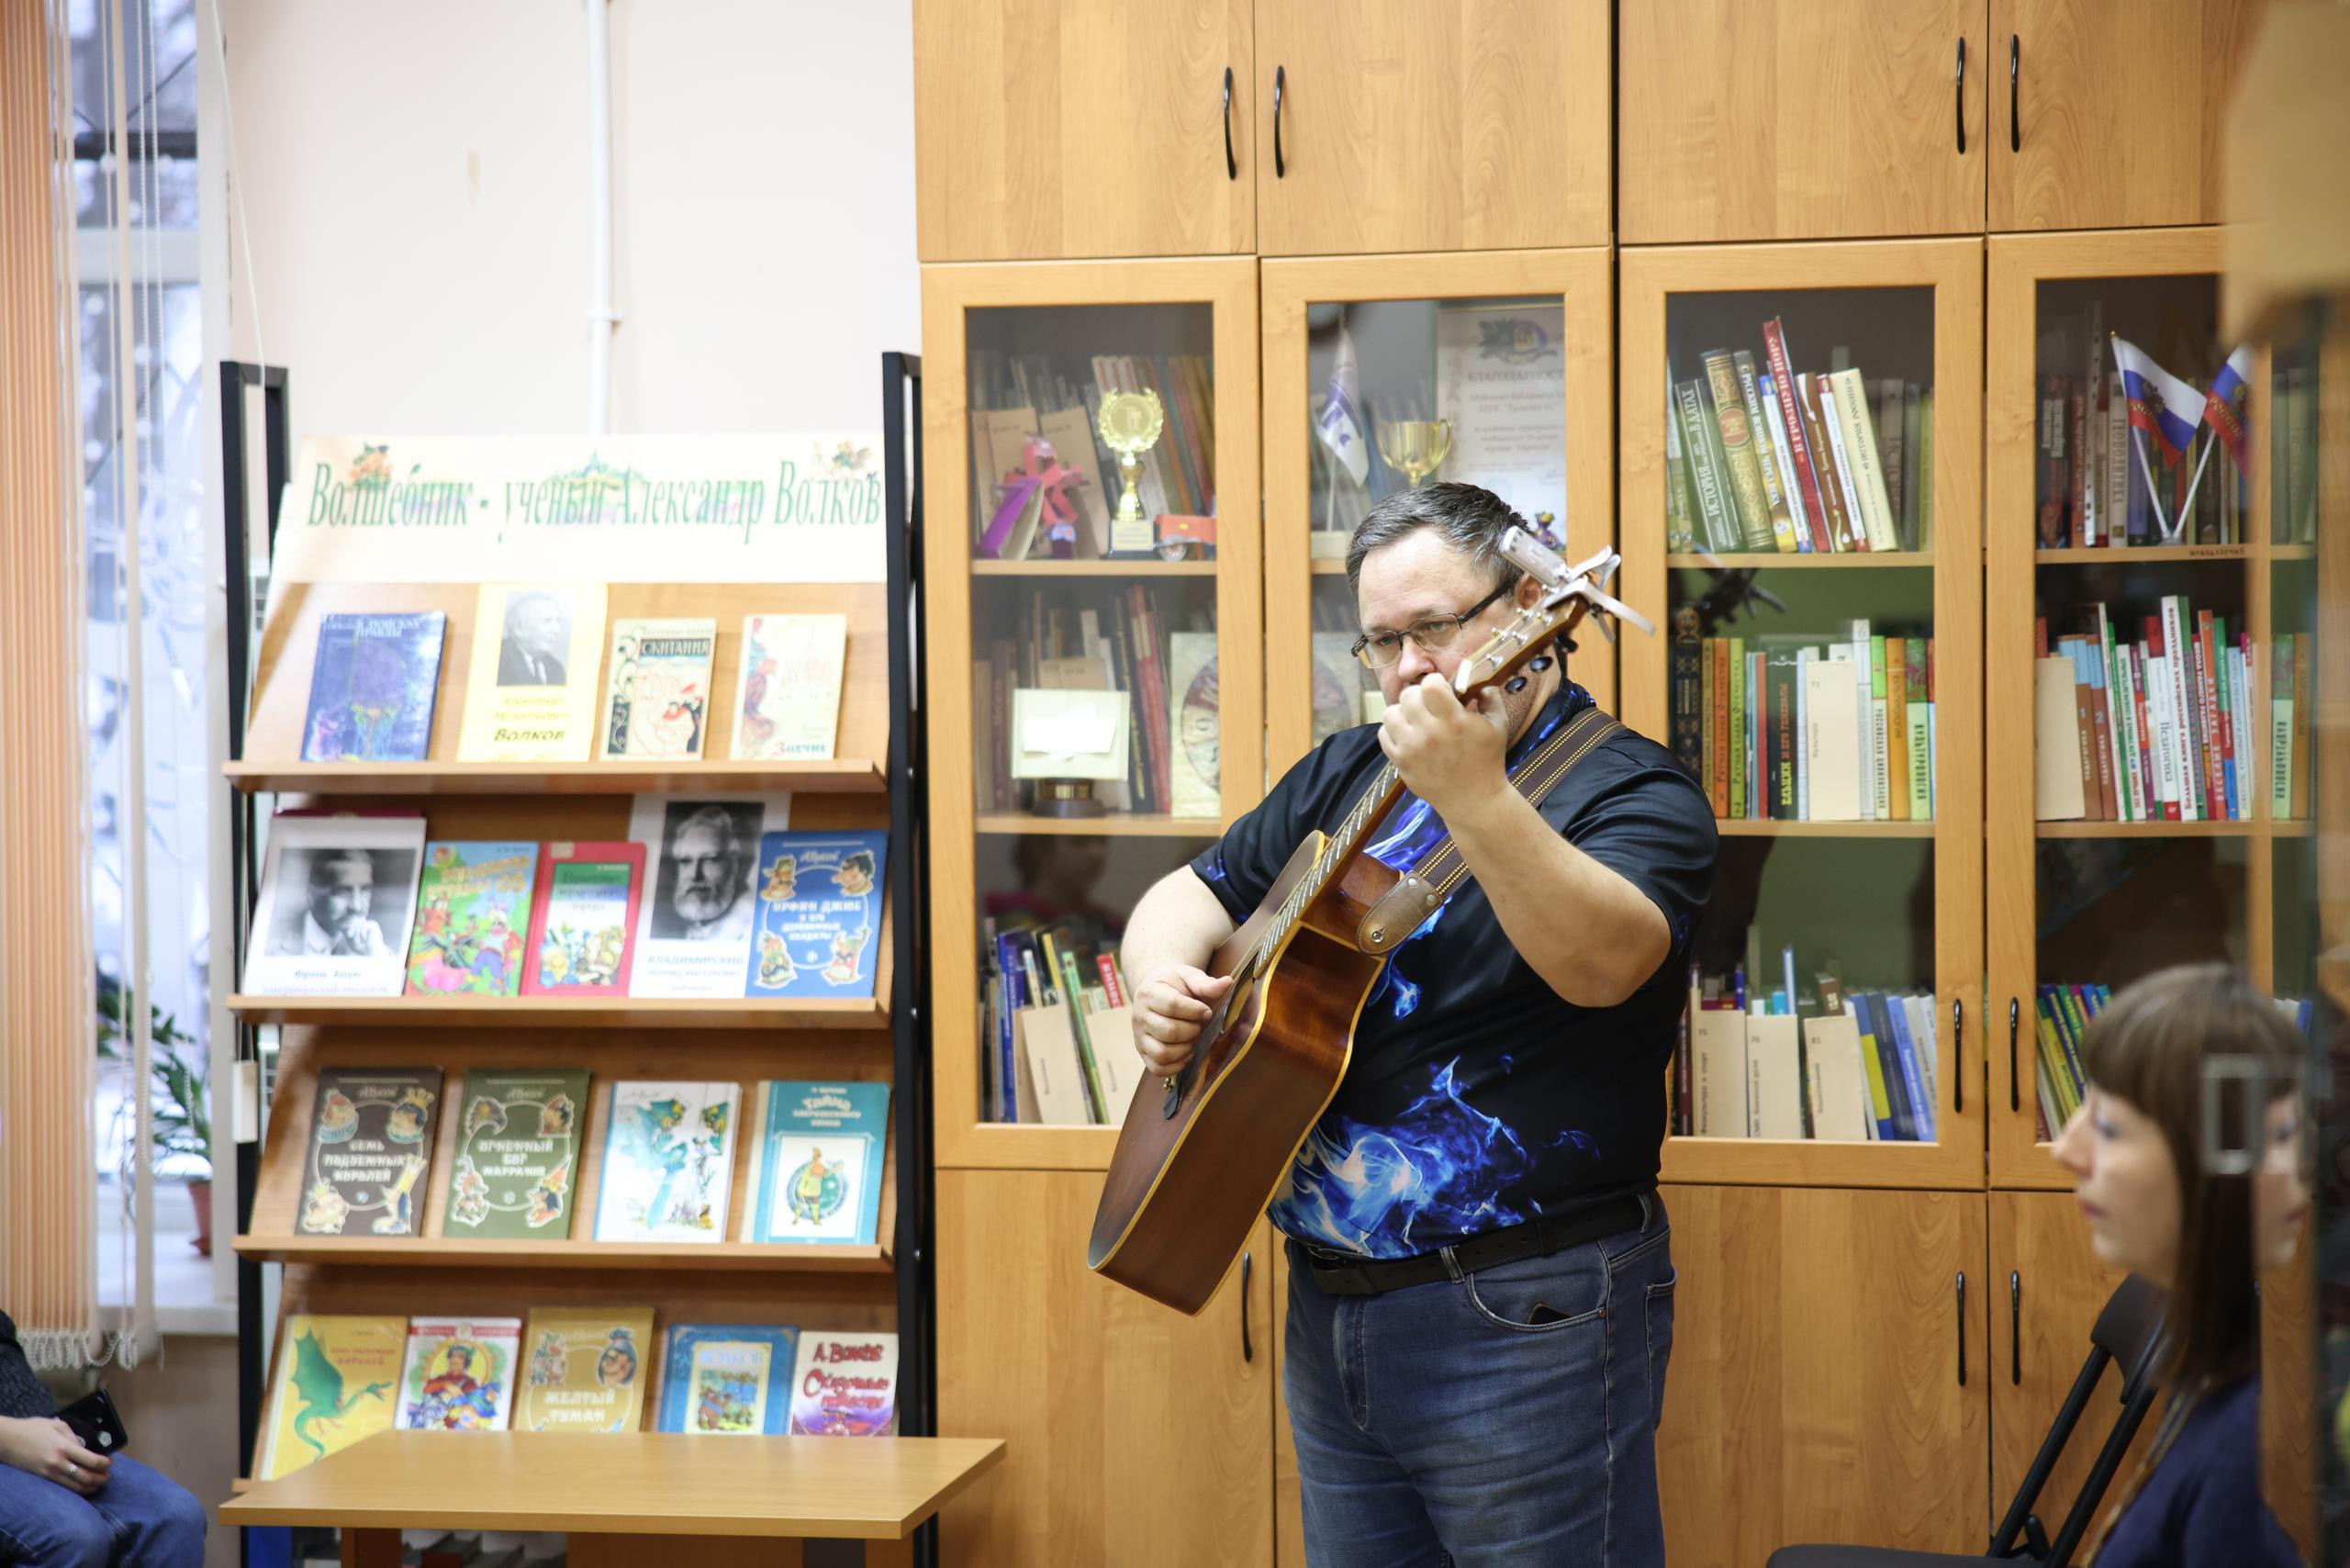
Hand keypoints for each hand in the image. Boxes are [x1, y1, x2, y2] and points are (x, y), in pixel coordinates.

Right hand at [0, 1416, 109, 1494]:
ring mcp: (49, 1473)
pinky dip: (76, 1489)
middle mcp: (58, 1462)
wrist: (7, 1440)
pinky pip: (63, 1487)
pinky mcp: (42, 1478)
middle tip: (108, 1476)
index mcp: (64, 1446)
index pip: (91, 1460)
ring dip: (91, 1486)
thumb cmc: (32, 1428)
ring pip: (75, 1486)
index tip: (110, 1462)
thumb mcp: (57, 1425)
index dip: (104, 1464)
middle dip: (101, 1478)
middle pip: (86, 1476)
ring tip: (99, 1483)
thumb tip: (85, 1447)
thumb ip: (73, 1436)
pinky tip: (83, 1487)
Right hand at [1131, 964, 1234, 1076]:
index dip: (1195, 1011)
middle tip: (1199, 1025)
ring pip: (1162, 1053)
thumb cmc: (1173, 984)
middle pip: (1169, 1031)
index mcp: (1149, 993)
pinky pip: (1157, 1068)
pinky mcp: (1142, 1052)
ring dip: (1185, 1049)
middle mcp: (1139, 1016)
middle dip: (1192, 1030)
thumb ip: (1204, 983)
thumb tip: (1227, 983)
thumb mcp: (1187, 976)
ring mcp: (1139, 1037)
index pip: (1172, 1006)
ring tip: (1192, 1038)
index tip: (1207, 1012)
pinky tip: (1186, 1052)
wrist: (1154, 990)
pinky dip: (1176, 1065)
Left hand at [1378, 673, 1508, 815]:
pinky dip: (1393, 731)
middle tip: (1428, 706)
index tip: (1441, 691)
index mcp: (1454, 720)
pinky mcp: (1400, 763)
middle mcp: (1429, 733)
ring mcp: (1411, 749)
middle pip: (1407, 696)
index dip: (1435, 683)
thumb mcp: (1498, 725)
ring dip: (1402, 712)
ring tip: (1414, 720)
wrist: (1474, 801)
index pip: (1430, 685)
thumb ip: (1490, 697)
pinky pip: (1384, 735)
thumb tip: (1477, 681)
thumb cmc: (1487, 760)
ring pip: (1390, 713)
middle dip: (1418, 697)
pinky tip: (1408, 735)